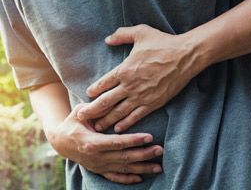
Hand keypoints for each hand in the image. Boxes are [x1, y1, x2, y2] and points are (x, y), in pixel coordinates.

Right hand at [47, 104, 163, 183]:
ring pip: (123, 168)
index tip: (150, 137)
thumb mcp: (80, 113)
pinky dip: (127, 178)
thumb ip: (95, 108)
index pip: (117, 142)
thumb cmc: (72, 124)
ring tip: (158, 166)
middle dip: (144, 154)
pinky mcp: (98, 170)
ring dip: (141, 168)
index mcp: (91, 141)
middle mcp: (96, 156)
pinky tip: (140, 178)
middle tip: (160, 150)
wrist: (60, 142)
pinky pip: (114, 177)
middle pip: (124, 157)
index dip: (134, 140)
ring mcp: (98, 165)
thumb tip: (111, 101)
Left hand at [78, 24, 204, 132]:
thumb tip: (107, 39)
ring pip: (118, 112)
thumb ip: (121, 35)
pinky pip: (136, 116)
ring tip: (96, 127)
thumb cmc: (163, 43)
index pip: (102, 83)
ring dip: (106, 120)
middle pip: (105, 101)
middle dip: (92, 111)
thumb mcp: (141, 32)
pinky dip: (126, 123)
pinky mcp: (153, 103)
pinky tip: (118, 129)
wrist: (185, 56)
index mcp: (124, 69)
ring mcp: (141, 96)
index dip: (92, 91)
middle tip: (81, 117)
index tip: (87, 96)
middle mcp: (129, 85)